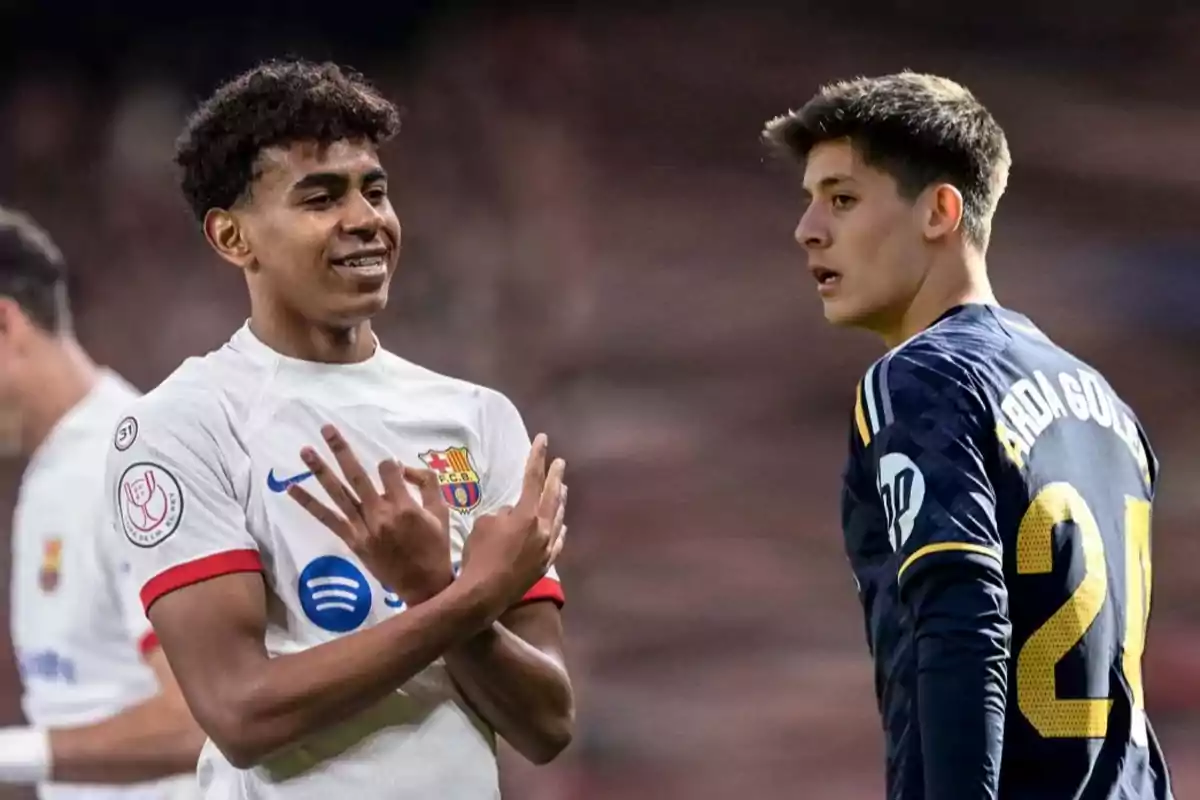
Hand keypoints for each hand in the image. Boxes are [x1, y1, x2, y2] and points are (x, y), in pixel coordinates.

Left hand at [286, 424, 453, 603]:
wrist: (424, 585)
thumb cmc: (436, 548)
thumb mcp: (442, 512)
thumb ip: (428, 485)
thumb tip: (405, 469)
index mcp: (405, 506)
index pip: (389, 470)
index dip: (391, 466)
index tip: (395, 472)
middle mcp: (380, 514)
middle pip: (357, 475)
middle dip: (341, 449)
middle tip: (326, 428)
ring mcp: (363, 527)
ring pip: (339, 493)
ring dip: (320, 471)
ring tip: (305, 450)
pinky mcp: (352, 540)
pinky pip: (328, 519)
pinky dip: (309, 504)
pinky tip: (292, 489)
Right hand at [461, 433, 566, 609]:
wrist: (484, 594)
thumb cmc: (478, 556)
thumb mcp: (483, 525)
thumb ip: (502, 515)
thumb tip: (512, 515)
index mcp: (526, 515)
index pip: (532, 478)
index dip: (536, 457)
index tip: (542, 439)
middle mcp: (542, 529)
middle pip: (551, 496)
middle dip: (555, 476)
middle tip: (559, 462)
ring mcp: (546, 548)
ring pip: (558, 519)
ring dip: (559, 501)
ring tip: (562, 488)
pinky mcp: (545, 565)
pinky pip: (557, 542)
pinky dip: (559, 530)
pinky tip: (561, 526)